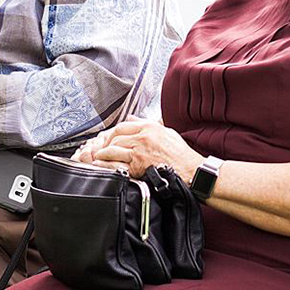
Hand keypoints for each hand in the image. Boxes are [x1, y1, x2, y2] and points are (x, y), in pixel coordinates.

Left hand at [82, 118, 204, 181]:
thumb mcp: (167, 133)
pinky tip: (102, 166)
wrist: (190, 171)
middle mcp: (144, 136)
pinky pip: (116, 163)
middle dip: (106, 142)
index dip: (113, 132)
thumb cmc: (181, 155)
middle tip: (102, 149)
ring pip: (113, 148)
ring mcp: (140, 150)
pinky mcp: (138, 165)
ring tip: (99, 157)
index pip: (125, 125)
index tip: (110, 138)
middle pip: (116, 135)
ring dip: (103, 153)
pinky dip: (106, 164)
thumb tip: (133, 119)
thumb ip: (149, 124)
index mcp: (150, 127)